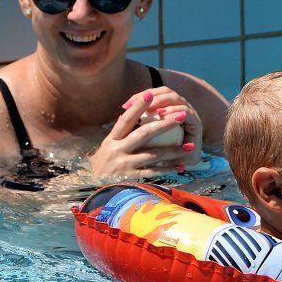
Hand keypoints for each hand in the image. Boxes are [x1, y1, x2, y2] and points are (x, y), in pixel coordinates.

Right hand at [87, 87, 201, 178]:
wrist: (92, 187)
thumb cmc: (104, 163)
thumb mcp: (108, 146)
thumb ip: (120, 132)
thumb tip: (130, 112)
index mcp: (112, 139)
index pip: (126, 120)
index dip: (138, 107)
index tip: (150, 94)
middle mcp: (117, 150)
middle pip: (144, 134)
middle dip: (164, 124)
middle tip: (181, 116)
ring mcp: (125, 165)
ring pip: (152, 155)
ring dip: (172, 150)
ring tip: (189, 147)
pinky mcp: (131, 179)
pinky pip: (153, 172)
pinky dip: (167, 169)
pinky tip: (180, 166)